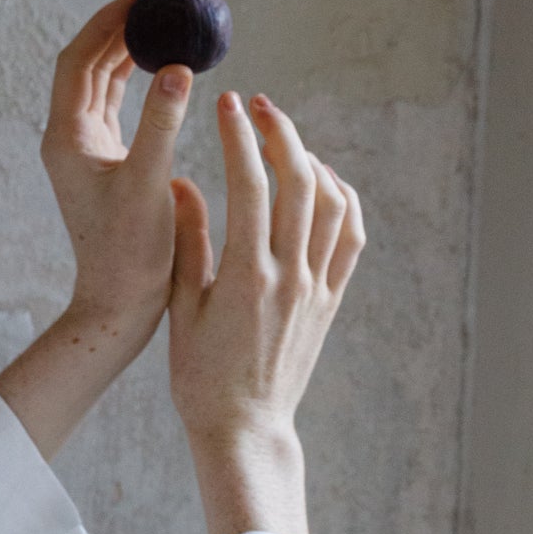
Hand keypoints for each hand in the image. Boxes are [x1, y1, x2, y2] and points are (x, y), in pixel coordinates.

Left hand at [40, 0, 193, 361]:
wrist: (119, 303)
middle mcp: (68, 139)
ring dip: (125, 52)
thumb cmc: (130, 253)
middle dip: (117, 29)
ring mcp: (85, 151)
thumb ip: (163, 124)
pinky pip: (115, 106)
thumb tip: (177, 69)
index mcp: (66, 138)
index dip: (106, 23)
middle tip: (154, 1)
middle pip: (86, 65)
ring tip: (159, 23)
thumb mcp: (150, 184)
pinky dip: (134, 81)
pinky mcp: (105, 163)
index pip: (78, 61)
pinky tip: (160, 68)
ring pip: (100, 84)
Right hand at [168, 91, 364, 533]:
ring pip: (331, 204)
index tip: (227, 105)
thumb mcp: (181, 309)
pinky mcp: (330, 301)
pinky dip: (343, 200)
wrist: (244, 428)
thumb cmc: (200, 376)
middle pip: (299, 183)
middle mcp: (290, 277)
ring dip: (312, 161)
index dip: (239, 137)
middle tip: (258, 107)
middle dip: (280, 133)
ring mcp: (316, 289)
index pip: (249, 186)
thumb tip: (183, 183)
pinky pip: (350, 238)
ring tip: (284, 140)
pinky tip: (323, 182)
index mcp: (246, 277)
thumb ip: (188, 243)